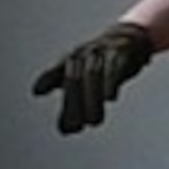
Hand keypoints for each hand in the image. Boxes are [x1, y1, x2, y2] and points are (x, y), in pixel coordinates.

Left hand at [31, 23, 155, 134]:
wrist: (130, 39)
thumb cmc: (101, 64)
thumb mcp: (81, 77)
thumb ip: (70, 101)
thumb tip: (64, 129)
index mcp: (70, 59)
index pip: (56, 70)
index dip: (46, 79)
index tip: (38, 92)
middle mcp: (83, 53)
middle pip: (73, 77)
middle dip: (73, 103)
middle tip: (76, 126)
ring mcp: (101, 51)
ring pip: (92, 75)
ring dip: (91, 100)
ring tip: (94, 121)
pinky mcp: (120, 52)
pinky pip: (114, 67)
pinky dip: (110, 82)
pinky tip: (110, 98)